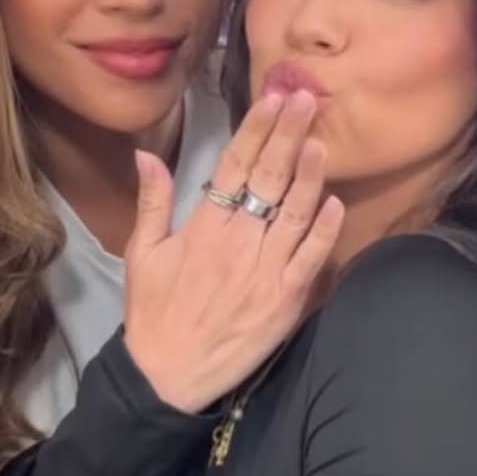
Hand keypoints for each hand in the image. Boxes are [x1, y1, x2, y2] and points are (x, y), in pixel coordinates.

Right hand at [124, 91, 344, 412]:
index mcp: (202, 227)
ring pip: (294, 212)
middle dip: (289, 134)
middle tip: (308, 97)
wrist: (167, 378)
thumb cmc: (153, 315)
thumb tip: (147, 154)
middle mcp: (236, 242)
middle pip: (269, 178)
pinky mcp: (285, 300)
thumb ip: (152, 202)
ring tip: (322, 138)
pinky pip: (309, 259)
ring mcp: (264, 271)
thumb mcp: (141, 255)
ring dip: (310, 174)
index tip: (275, 97)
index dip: (257, 128)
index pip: (234, 165)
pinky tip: (335, 202)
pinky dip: (324, 230)